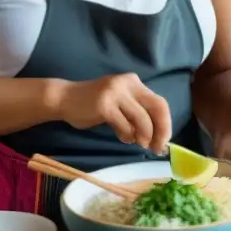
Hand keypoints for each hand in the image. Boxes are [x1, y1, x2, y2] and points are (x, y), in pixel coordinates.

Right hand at [54, 74, 172, 153]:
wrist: (64, 99)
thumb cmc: (94, 105)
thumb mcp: (121, 103)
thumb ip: (138, 113)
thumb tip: (157, 136)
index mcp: (135, 83)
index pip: (160, 103)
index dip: (165, 124)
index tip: (164, 141)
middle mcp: (128, 84)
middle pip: (157, 108)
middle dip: (160, 130)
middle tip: (157, 147)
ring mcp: (116, 93)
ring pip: (142, 119)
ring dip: (143, 136)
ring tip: (137, 143)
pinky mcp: (105, 105)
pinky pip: (125, 125)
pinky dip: (128, 135)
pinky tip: (123, 138)